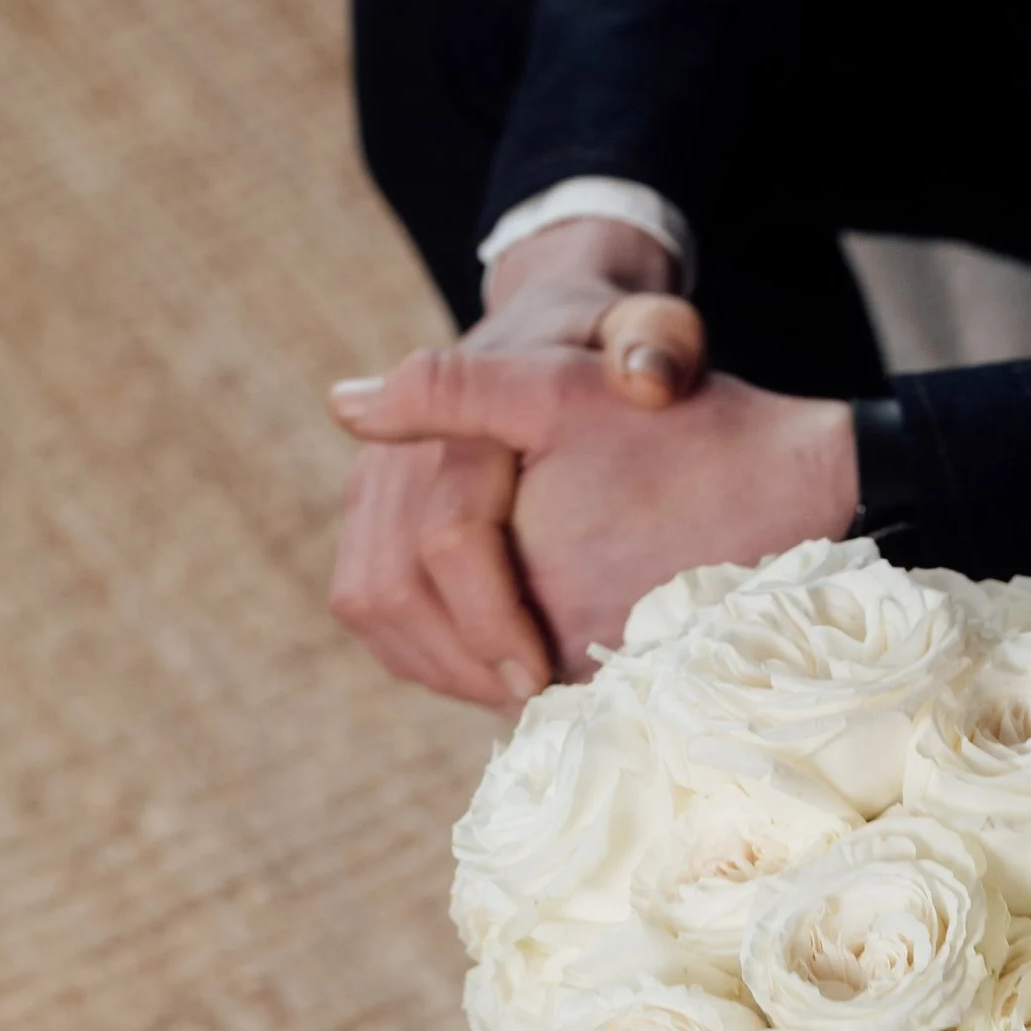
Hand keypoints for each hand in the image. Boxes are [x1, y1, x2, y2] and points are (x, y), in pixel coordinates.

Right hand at [325, 218, 855, 701]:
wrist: (561, 322)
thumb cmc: (620, 343)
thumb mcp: (658, 330)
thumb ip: (661, 340)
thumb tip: (643, 377)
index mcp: (466, 408)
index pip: (449, 534)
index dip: (490, 619)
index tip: (539, 677)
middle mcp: (401, 443)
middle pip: (393, 584)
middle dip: (462, 663)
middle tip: (534, 709)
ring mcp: (376, 479)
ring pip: (370, 600)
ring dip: (438, 666)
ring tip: (513, 703)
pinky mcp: (370, 512)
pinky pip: (369, 604)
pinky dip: (421, 652)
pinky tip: (486, 678)